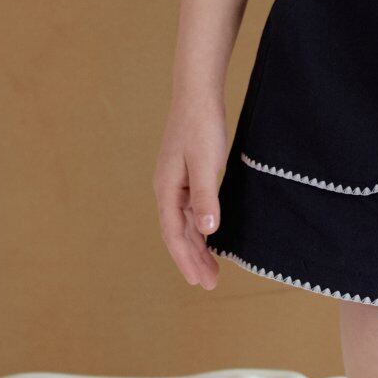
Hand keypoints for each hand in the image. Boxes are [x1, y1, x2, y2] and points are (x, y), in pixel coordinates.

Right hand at [152, 93, 228, 288]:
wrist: (198, 94)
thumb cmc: (201, 125)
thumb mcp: (205, 162)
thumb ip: (206, 196)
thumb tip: (207, 230)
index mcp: (166, 188)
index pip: (174, 234)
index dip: (186, 259)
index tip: (200, 281)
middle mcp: (167, 188)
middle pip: (177, 233)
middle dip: (192, 259)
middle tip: (209, 283)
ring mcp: (176, 181)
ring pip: (184, 222)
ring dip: (197, 246)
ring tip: (211, 269)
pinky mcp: (187, 174)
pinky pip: (190, 209)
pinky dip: (198, 227)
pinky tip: (208, 236)